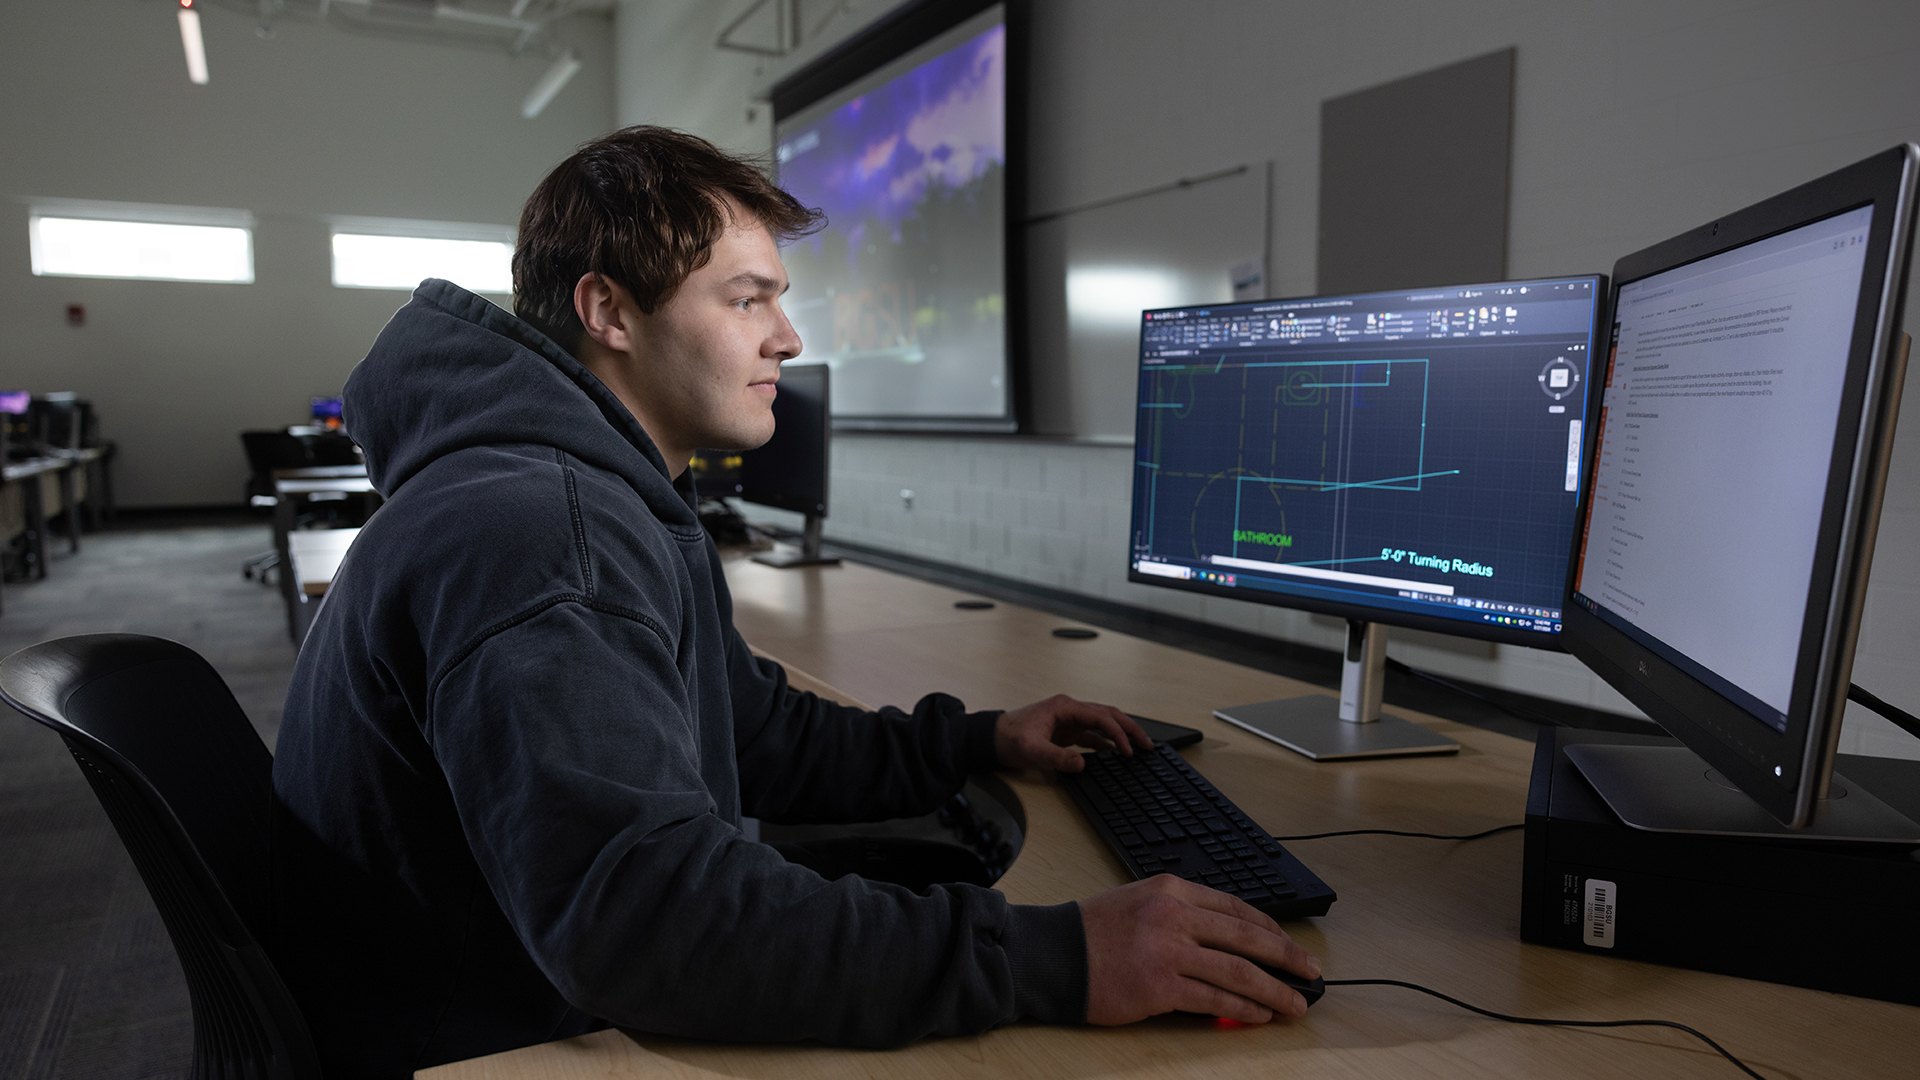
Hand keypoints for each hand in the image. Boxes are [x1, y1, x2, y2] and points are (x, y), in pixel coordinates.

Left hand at [993, 694, 1151, 772]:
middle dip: (1129, 729)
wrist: (992, 739)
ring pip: (1103, 723)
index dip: (1117, 733)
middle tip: (1147, 745)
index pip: (1100, 717)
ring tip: (1139, 748)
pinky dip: (1106, 743)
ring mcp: (1069, 720)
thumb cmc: (1009, 738)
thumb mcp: (1031, 750)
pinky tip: (1115, 753)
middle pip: (1108, 715)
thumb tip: (1081, 764)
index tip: (1127, 751)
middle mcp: (1070, 710)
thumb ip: (1056, 757)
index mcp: (1065, 707)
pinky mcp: (1066, 732)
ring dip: (1121, 734)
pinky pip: (1092, 735)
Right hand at [1081, 875, 1320, 1023]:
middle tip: (1313, 972)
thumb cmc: (1092, 931)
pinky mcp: (1159, 987)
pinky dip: (1243, 1008)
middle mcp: (1174, 915)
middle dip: (1288, 957)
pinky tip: (1260, 1014)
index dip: (1271, 929)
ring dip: (1275, 990)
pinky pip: (1214, 998)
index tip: (1290, 944)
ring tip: (1296, 1003)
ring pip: (1238, 971)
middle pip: (1247, 937)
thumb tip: (1227, 940)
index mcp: (1171, 889)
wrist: (1053, 953)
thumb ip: (1181, 913)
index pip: (1236, 907)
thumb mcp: (1139, 901)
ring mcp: (1168, 951)